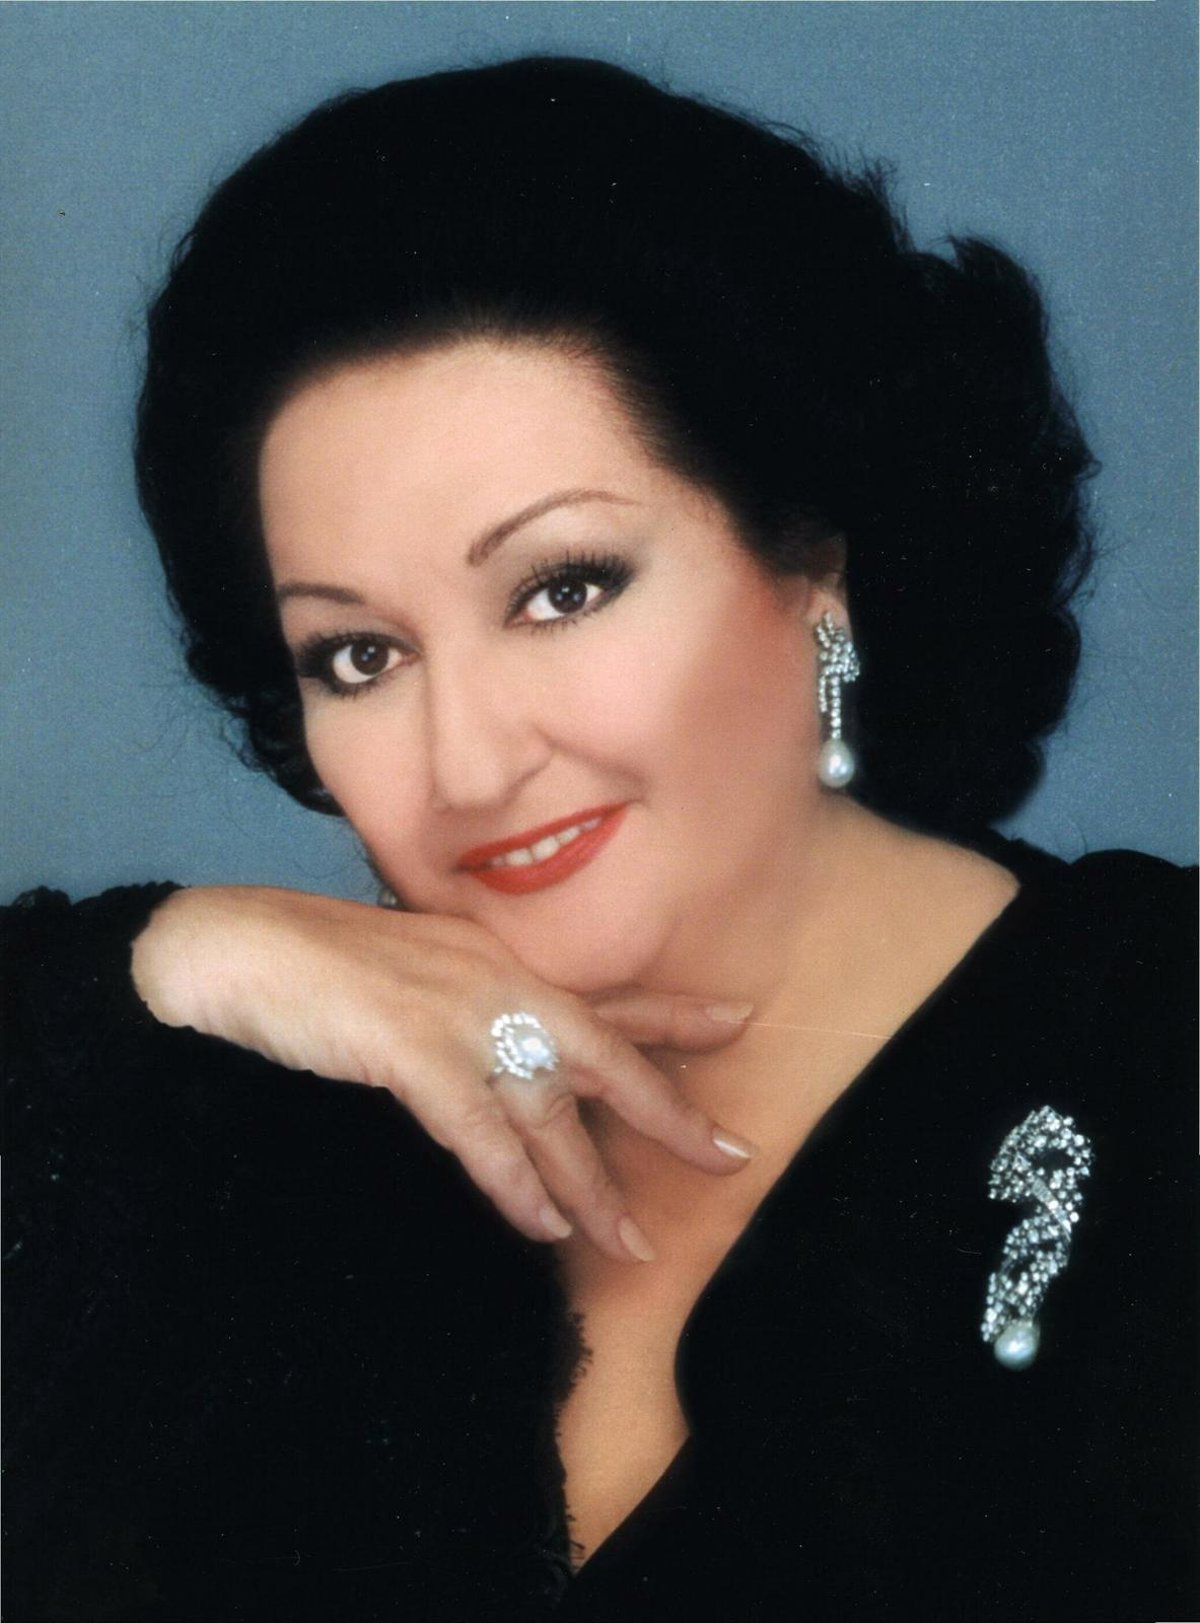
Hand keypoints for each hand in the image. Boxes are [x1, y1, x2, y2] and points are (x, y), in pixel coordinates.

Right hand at [131, 887, 756, 1261]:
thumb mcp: (424, 974)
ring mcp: (462, 1019)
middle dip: (668, 1112)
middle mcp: (500, 987)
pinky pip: (482, 1135)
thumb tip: (510, 1057)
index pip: (605, 997)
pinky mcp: (415, 1054)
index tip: (738, 1019)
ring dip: (590, 1187)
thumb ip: (476, 1009)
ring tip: (629, 1243)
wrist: (249, 948)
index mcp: (503, 967)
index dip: (674, 1014)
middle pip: (606, 1058)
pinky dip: (513, 1185)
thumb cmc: (328, 964)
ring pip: (549, 1115)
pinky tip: (540, 1225)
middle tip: (730, 1155)